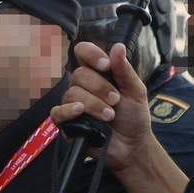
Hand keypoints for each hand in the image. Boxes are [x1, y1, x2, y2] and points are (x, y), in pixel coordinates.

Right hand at [51, 41, 156, 174]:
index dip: (92, 55)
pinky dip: (68, 111)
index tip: (106, 66)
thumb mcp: (136, 91)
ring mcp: (73, 104)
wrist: (133, 145)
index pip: (83, 52)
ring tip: (109, 116)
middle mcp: (82, 86)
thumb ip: (124, 70)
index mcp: (98, 73)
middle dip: (100, 87)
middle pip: (79, 74)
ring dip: (94, 104)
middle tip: (116, 100)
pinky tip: (79, 112)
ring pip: (72, 93)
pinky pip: (57, 112)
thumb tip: (118, 47)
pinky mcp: (67, 123)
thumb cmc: (134, 117)